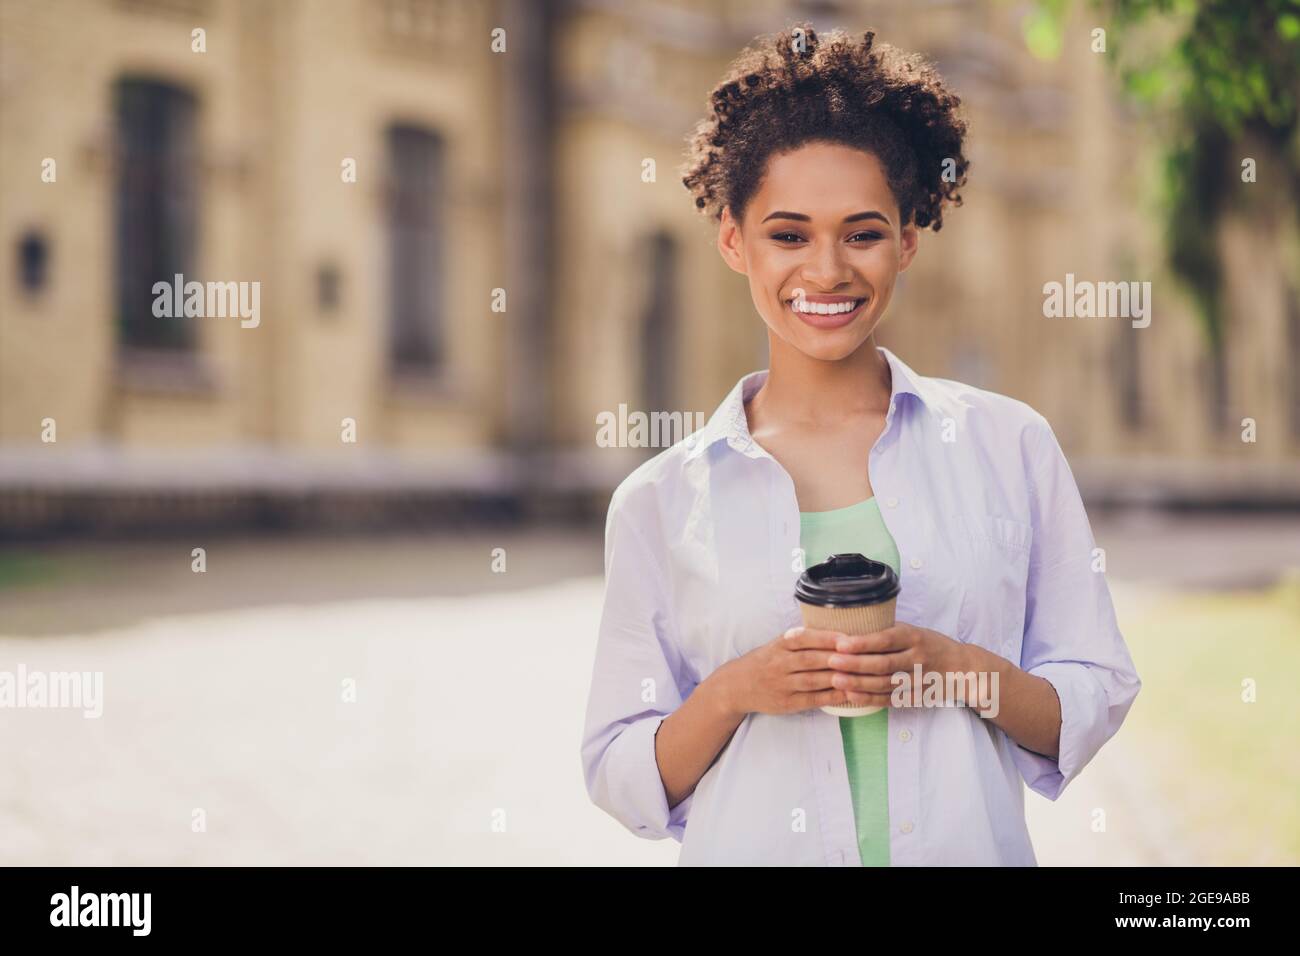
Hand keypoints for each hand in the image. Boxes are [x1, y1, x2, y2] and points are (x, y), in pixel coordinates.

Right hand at [715, 626, 857, 716]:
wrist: (737, 686)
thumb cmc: (765, 661)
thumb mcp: (777, 645)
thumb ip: (801, 640)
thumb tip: (837, 635)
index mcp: (779, 645)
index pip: (804, 638)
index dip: (826, 638)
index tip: (847, 638)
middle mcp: (780, 663)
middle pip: (811, 659)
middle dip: (836, 658)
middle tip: (860, 657)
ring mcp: (782, 684)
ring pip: (813, 680)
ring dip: (837, 678)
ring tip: (858, 676)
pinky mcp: (786, 703)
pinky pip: (812, 699)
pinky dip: (831, 696)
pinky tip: (847, 693)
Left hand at [826, 622, 972, 708]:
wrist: (963, 669)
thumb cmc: (931, 645)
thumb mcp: (914, 631)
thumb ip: (888, 631)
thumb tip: (852, 628)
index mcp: (914, 637)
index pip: (886, 640)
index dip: (862, 643)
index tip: (841, 644)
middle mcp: (917, 658)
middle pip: (883, 664)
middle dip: (855, 664)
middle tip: (831, 662)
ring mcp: (918, 680)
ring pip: (885, 684)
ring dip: (858, 683)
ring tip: (836, 680)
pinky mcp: (916, 697)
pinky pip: (890, 699)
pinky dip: (869, 699)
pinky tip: (851, 695)